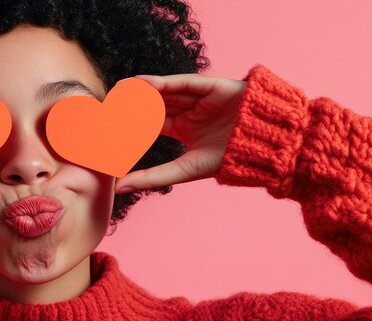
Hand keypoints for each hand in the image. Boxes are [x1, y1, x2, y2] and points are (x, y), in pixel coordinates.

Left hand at [114, 74, 246, 192]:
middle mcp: (189, 111)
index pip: (150, 123)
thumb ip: (152, 177)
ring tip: (119, 91)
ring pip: (164, 91)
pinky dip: (161, 82)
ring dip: (141, 91)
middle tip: (107, 105)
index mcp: (183, 129)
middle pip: (154, 104)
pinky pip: (181, 82)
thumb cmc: (228, 160)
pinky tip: (141, 83)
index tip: (107, 127)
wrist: (264, 146)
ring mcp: (199, 97)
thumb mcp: (183, 169)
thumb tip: (119, 187)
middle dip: (132, 104)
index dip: (130, 123)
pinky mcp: (210, 86)